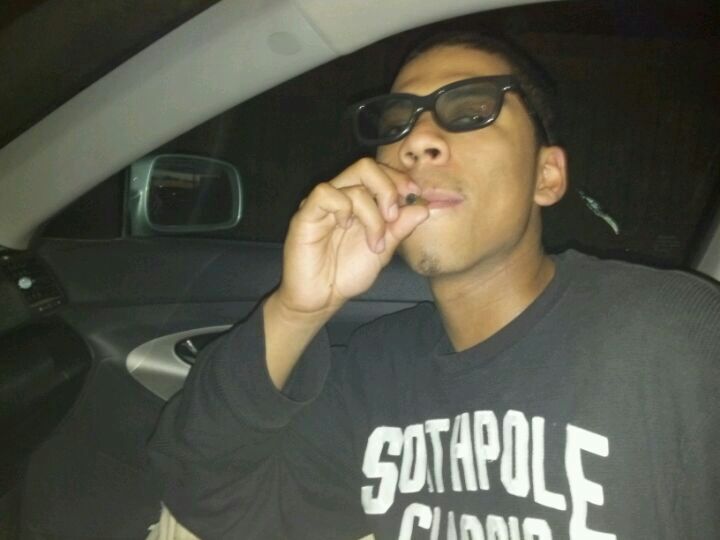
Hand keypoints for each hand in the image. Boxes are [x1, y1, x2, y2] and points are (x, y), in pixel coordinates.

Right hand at [273, 158, 428, 318]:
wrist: (322, 298)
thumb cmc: (347, 273)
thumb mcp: (383, 250)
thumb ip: (400, 227)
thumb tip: (423, 207)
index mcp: (358, 201)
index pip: (379, 172)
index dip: (399, 179)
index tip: (415, 197)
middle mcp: (340, 196)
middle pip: (366, 167)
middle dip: (388, 188)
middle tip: (393, 217)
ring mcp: (322, 204)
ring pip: (353, 183)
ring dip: (372, 213)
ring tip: (374, 242)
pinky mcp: (306, 214)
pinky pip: (326, 194)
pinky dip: (344, 208)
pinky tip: (346, 228)